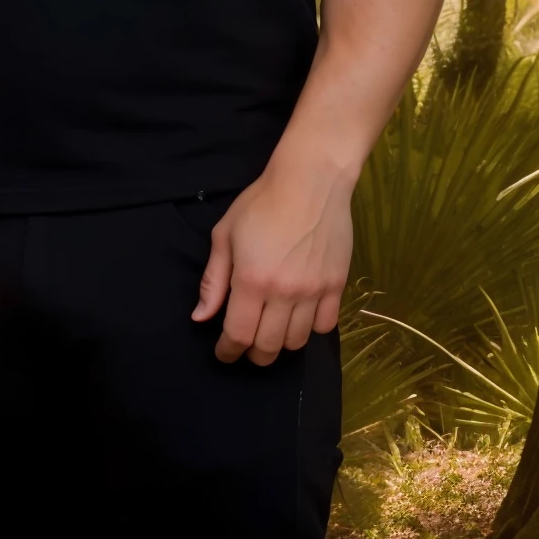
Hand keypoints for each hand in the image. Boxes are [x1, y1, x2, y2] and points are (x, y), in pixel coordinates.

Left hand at [191, 158, 352, 365]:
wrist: (309, 183)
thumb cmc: (260, 204)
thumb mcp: (225, 235)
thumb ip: (213, 280)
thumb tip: (201, 318)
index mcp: (251, 281)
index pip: (238, 335)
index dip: (228, 351)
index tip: (223, 354)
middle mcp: (283, 293)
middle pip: (268, 346)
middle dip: (253, 355)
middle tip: (246, 347)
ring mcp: (313, 292)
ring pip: (297, 341)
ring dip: (280, 344)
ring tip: (271, 331)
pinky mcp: (336, 287)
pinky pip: (325, 326)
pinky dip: (310, 329)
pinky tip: (299, 317)